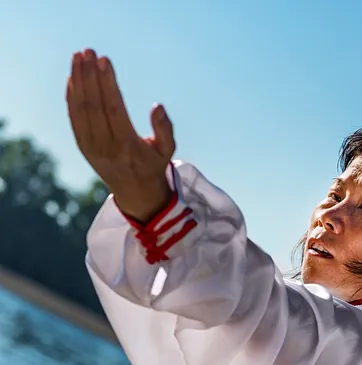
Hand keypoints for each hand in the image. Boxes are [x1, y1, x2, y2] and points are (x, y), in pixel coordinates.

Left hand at [66, 49, 174, 221]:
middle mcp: (106, 147)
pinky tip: (73, 77)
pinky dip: (72, 96)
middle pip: (94, 105)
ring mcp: (92, 147)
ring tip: (78, 57)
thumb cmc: (154, 165)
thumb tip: (158, 107)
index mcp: (127, 146)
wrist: (136, 193)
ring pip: (81, 108)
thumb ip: (165, 129)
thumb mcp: (167, 151)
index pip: (113, 108)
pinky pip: (74, 117)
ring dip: (78, 80)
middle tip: (88, 52)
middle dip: (90, 75)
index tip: (104, 60)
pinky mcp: (83, 147)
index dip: (107, 83)